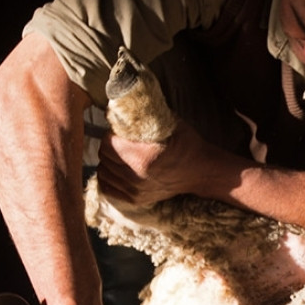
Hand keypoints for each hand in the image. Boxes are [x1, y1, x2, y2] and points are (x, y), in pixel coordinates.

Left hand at [97, 124, 212, 205]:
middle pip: (104, 156)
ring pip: (103, 172)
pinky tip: (119, 169)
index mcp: (142, 157)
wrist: (201, 172)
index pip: (108, 143)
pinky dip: (110, 177)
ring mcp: (135, 191)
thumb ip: (144, 116)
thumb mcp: (168, 123)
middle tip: (121, 141)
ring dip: (109, 161)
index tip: (120, 132)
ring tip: (121, 155)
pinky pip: (108, 187)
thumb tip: (120, 105)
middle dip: (110, 146)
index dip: (112, 134)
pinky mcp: (136, 199)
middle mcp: (135, 177)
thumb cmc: (186, 144)